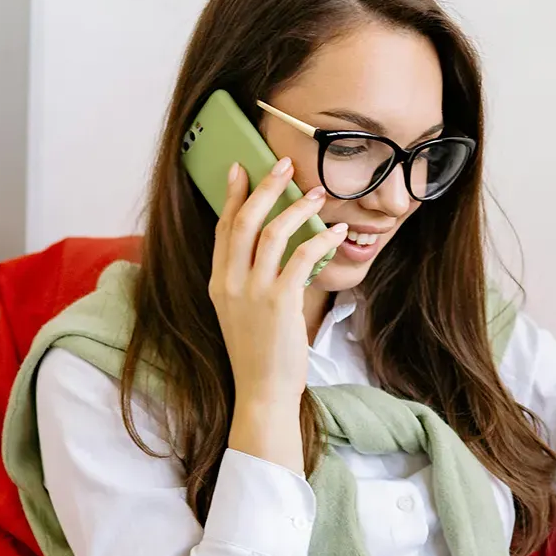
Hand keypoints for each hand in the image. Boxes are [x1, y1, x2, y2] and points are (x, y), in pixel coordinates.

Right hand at [210, 157, 348, 472]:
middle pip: (243, 220)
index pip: (223, 228)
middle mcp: (230, 282)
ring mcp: (252, 292)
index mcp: (218, 282)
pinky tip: (336, 231)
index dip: (232, 194)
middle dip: (265, 186)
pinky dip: (321, 239)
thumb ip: (247, 279)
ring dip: (297, 207)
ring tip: (318, 193)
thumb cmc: (259, 353)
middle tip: (285, 163)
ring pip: (271, 232)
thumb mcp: (240, 312)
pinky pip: (301, 257)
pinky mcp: (279, 302)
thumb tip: (270, 247)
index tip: (241, 167)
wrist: (262, 391)